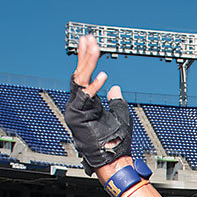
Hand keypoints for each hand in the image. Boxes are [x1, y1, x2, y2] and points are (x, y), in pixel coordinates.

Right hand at [64, 34, 133, 173]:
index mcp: (88, 102)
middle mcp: (79, 104)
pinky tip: (104, 76)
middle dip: (85, 55)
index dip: (88, 59)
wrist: (113, 159)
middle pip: (80, 74)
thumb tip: (115, 87)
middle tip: (89, 38)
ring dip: (88, 63)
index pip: (85, 75)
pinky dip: (95, 87)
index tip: (91, 42)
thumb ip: (116, 100)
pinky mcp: (77, 117)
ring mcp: (76, 110)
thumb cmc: (117, 141)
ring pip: (80, 80)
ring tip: (94, 48)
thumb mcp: (120, 113)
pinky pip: (85, 98)